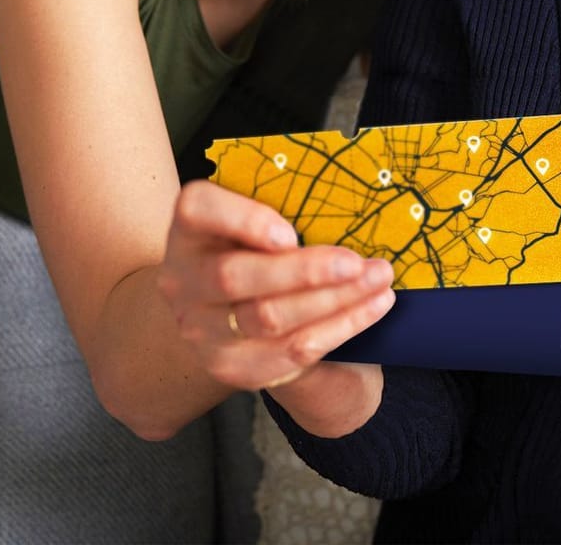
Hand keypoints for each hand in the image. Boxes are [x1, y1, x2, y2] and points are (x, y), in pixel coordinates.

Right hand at [157, 179, 396, 393]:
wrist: (231, 315)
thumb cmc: (254, 252)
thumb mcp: (254, 223)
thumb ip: (280, 210)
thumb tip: (344, 195)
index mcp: (189, 229)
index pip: (197, 209)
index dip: (242, 220)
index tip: (289, 233)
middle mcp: (183, 281)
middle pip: (235, 277)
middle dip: (305, 271)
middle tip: (357, 262)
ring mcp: (203, 330)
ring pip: (269, 318)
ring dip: (334, 300)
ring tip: (377, 279)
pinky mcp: (234, 366)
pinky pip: (292, 350)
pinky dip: (340, 327)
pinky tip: (372, 307)